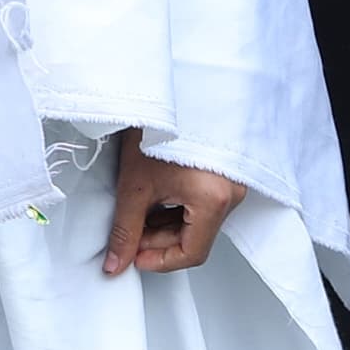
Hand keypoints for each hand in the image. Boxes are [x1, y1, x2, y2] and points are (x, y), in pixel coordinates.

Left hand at [103, 137, 243, 275]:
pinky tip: (154, 199)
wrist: (167, 88)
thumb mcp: (135, 184)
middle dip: (159, 241)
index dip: (160, 261)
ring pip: (198, 221)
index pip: (192, 253)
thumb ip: (125, 229)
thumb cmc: (158, 127)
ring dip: (166, 225)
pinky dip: (177, 207)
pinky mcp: (224, 171)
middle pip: (195, 237)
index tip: (135, 257)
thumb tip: (117, 262)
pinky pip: (203, 203)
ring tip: (138, 214)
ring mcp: (231, 182)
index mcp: (215, 199)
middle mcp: (232, 193)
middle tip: (130, 237)